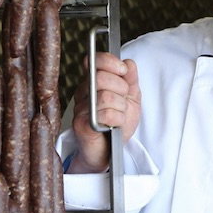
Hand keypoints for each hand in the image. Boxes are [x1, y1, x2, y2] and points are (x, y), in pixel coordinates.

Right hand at [68, 52, 139, 172]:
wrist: (110, 152)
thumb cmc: (117, 124)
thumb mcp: (131, 98)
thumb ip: (130, 79)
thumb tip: (128, 63)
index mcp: (94, 82)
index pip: (95, 60)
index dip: (110, 62)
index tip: (123, 71)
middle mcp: (84, 92)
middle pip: (102, 77)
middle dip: (122, 89)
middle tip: (124, 102)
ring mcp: (81, 108)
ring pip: (107, 97)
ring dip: (121, 108)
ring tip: (119, 116)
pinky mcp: (82, 124)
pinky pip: (106, 114)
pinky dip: (118, 120)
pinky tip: (115, 125)